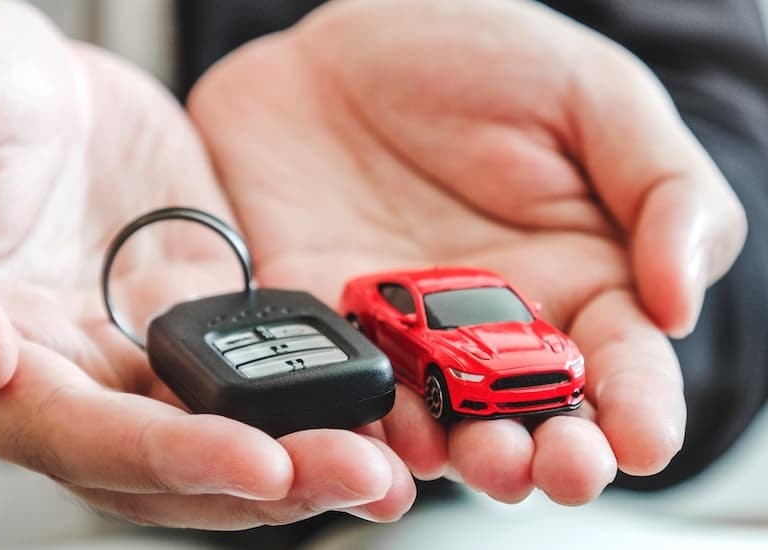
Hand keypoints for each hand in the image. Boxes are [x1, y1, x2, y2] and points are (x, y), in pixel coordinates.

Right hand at [0, 0, 412, 527]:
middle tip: (359, 471)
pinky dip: (302, 398)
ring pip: (209, 434)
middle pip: (155, 462)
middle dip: (260, 478)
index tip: (253, 460)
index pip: (64, 434)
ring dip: (297, 457)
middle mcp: (50, 374)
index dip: (158, 456)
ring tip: (382, 461)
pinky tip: (366, 401)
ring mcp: (120, 350)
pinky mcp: (179, 313)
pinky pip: (242, 374)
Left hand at [188, 0, 745, 503]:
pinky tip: (367, 428)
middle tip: (545, 465)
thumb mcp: (591, 96)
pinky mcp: (326, 320)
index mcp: (577, 278)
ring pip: (433, 422)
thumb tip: (682, 302)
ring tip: (461, 454)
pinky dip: (352, 416)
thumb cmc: (473, 55)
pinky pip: (340, 383)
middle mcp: (492, 326)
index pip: (620, 366)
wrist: (336, 46)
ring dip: (449, 453)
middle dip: (539, 456)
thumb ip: (662, 191)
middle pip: (526, 419)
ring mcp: (405, 332)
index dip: (637, 410)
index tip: (639, 439)